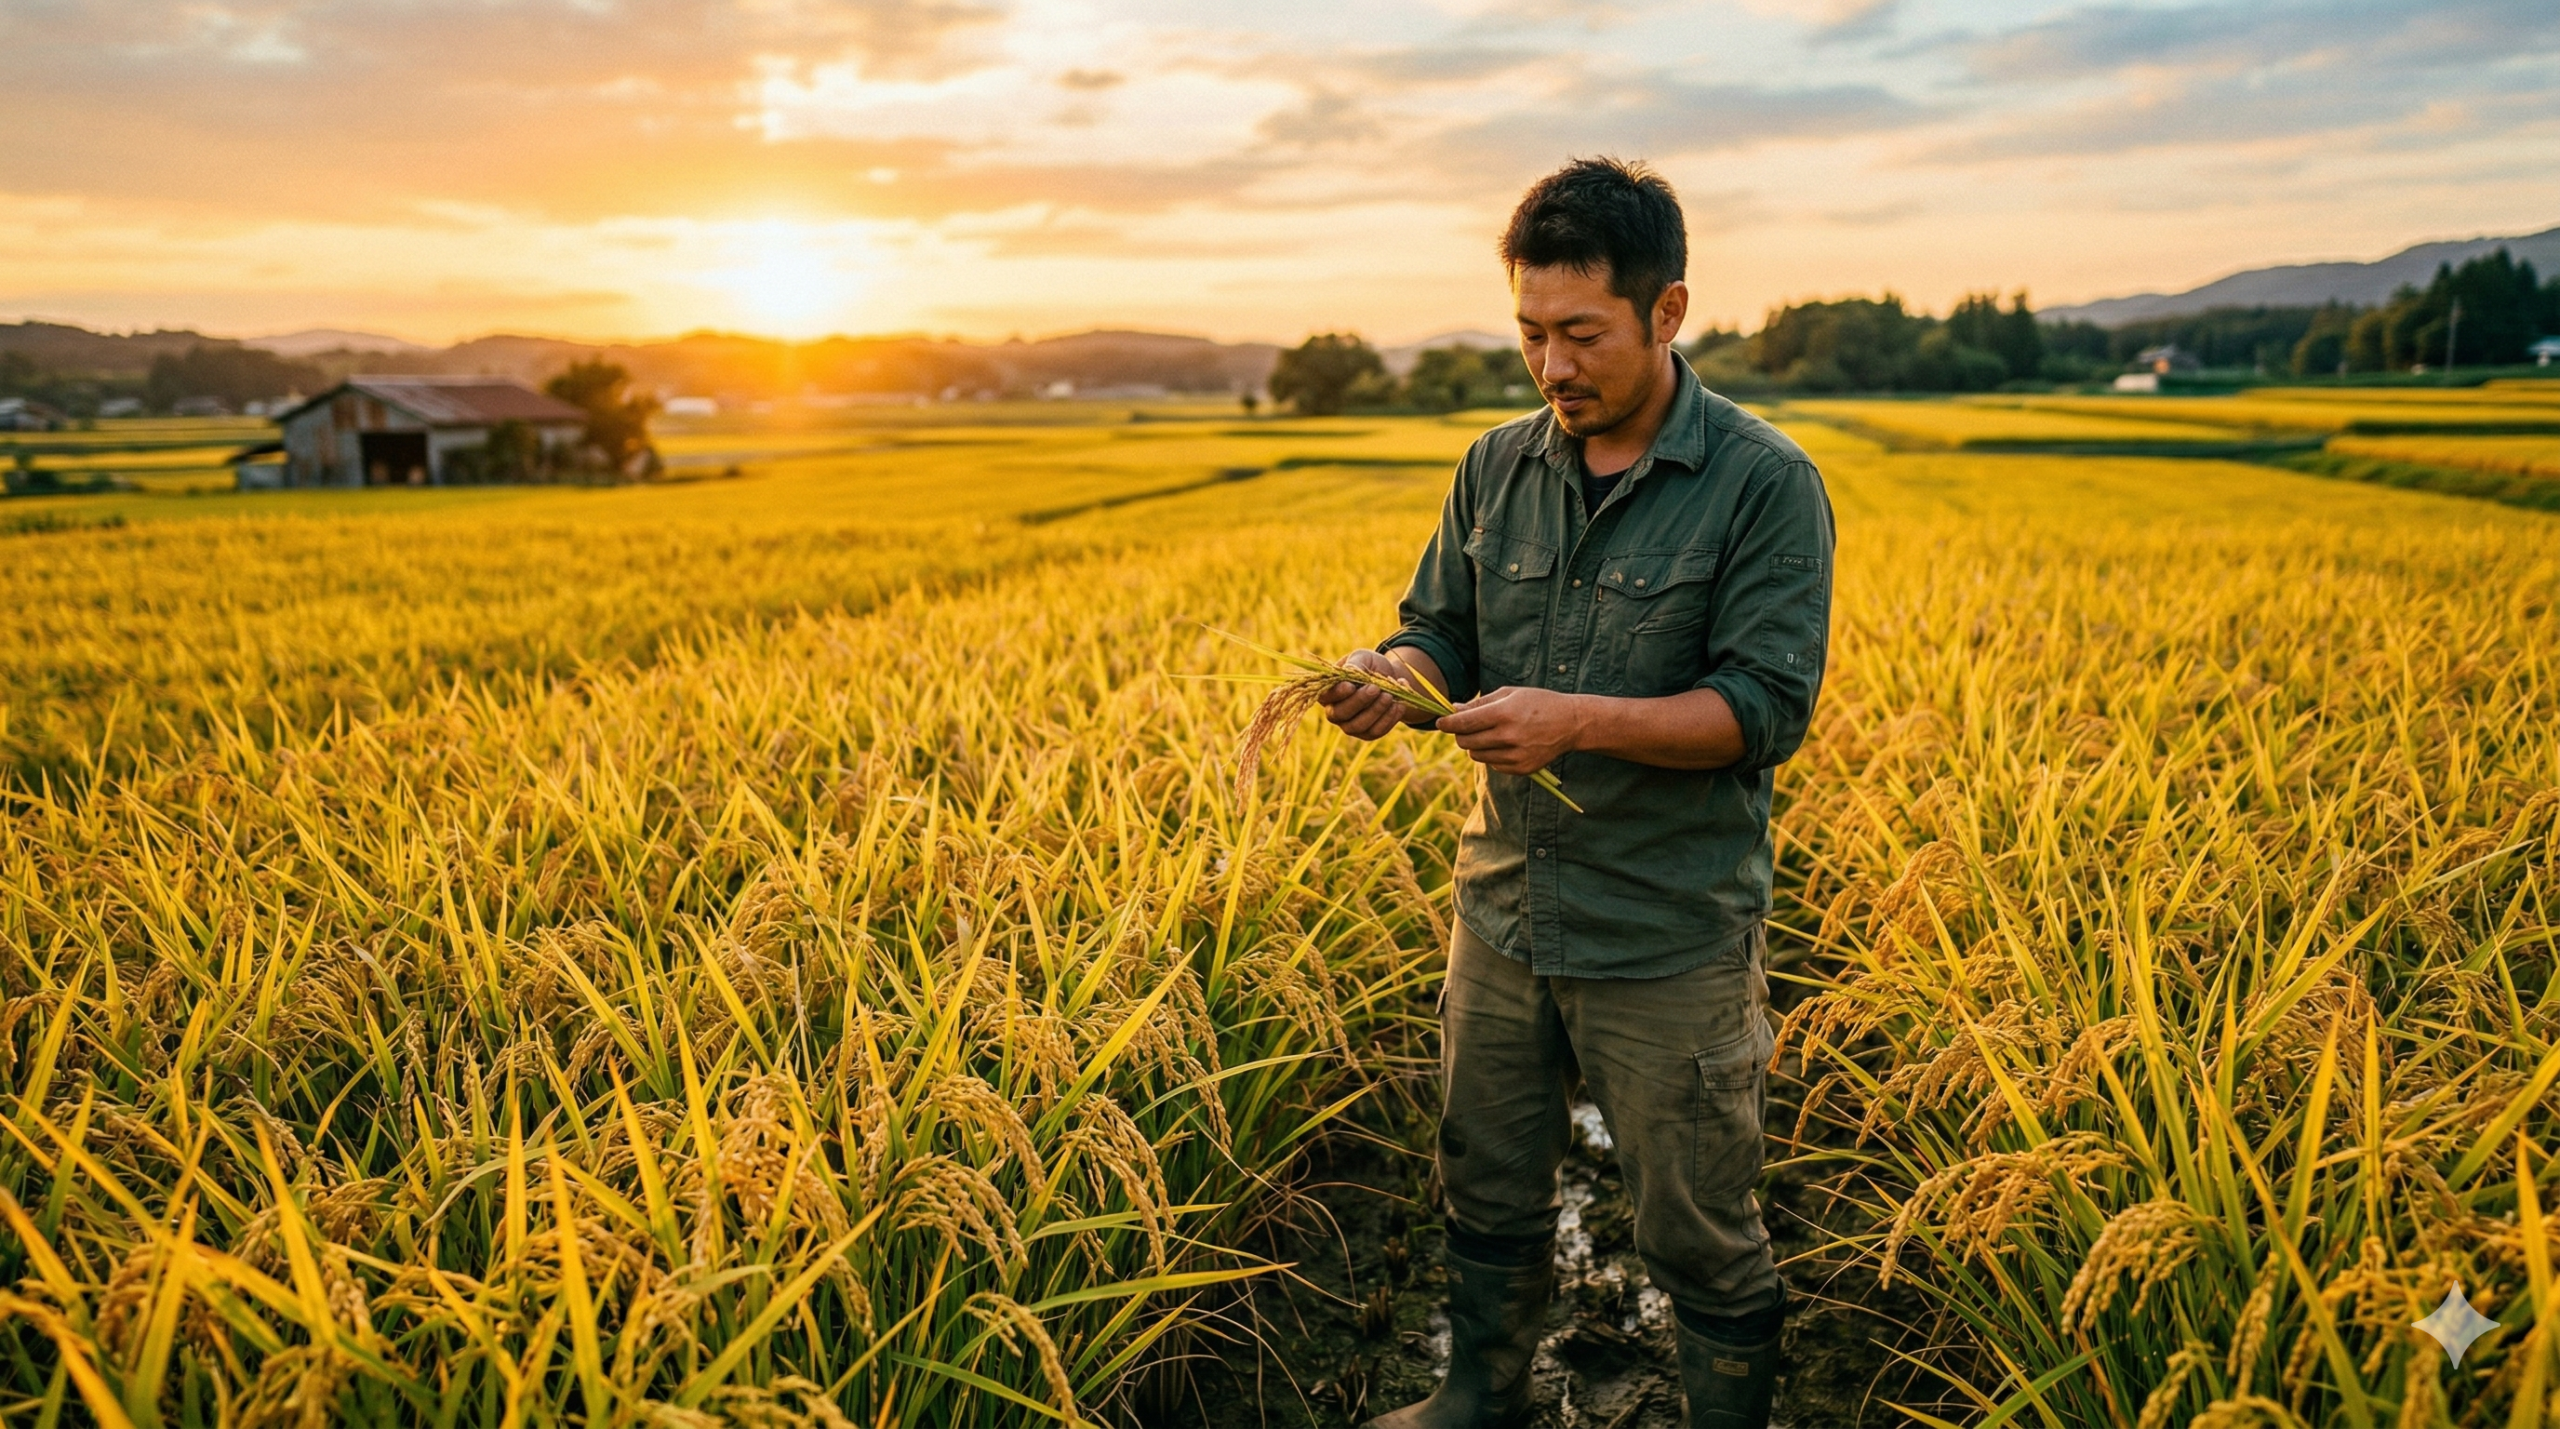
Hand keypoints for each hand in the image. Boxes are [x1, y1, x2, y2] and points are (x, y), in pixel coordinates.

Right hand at [1318, 648, 1425, 741]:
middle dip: (1359, 701)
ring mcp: (1350, 726)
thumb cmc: (1370, 665)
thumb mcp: (1363, 657)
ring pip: (1359, 725)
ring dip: (1376, 711)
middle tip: (1376, 688)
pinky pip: (1376, 731)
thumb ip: (1355, 663)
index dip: (1337, 693)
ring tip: (1389, 696)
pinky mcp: (1367, 733)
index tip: (1351, 685)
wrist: (1390, 679)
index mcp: (1329, 692)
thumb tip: (1350, 671)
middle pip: (1340, 713)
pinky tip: (1398, 705)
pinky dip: (1389, 719)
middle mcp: (1335, 712)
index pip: (1326, 696)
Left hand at [1437, 686, 1586, 775]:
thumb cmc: (1537, 703)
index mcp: (1504, 714)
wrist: (1570, 723)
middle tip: (1465, 727)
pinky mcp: (1521, 769)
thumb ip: (1479, 703)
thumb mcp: (1509, 694)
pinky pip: (1492, 764)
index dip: (1447, 723)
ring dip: (1475, 745)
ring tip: (1488, 733)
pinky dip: (1492, 754)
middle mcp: (1508, 737)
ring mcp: (1515, 756)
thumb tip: (1452, 710)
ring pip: (1476, 755)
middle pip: (1465, 742)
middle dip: (1460, 734)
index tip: (1440, 721)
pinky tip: (1505, 744)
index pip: (1463, 723)